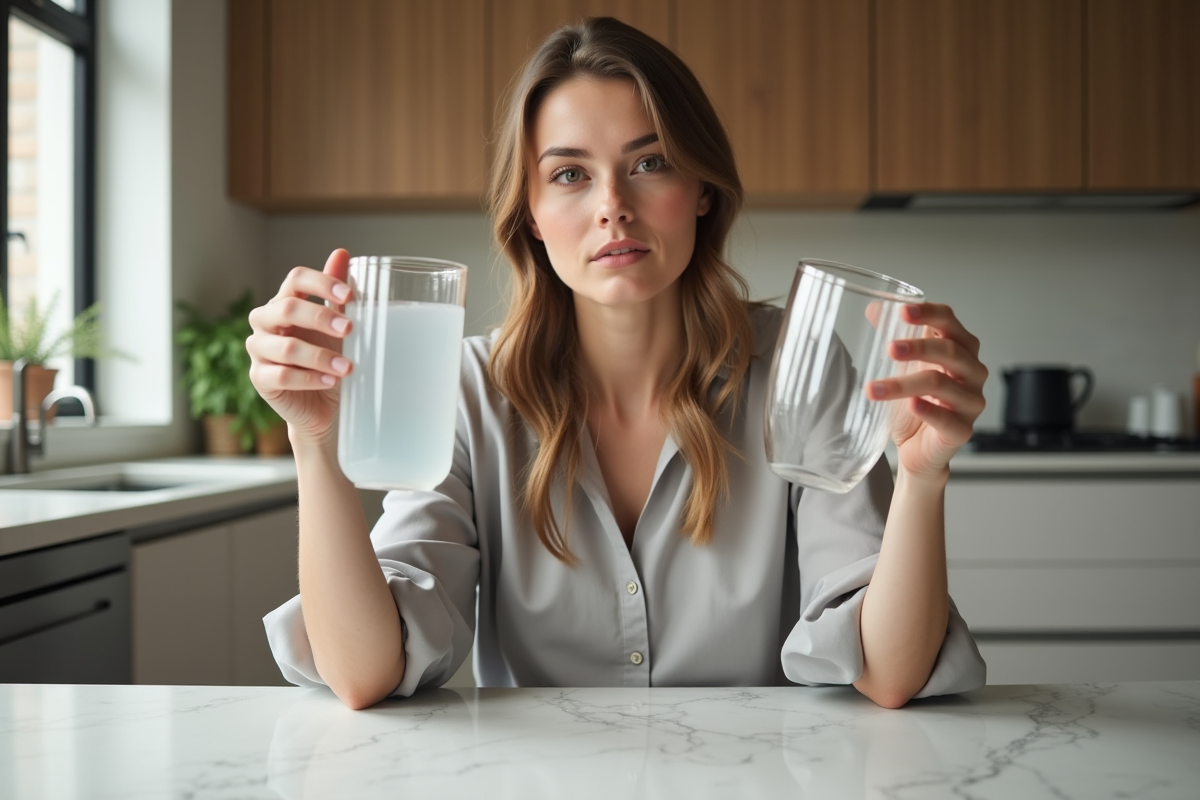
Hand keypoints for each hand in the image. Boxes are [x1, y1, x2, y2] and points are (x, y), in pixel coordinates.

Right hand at [246, 249, 353, 445]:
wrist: (323, 406)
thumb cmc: (328, 360)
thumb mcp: (336, 327)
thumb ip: (336, 295)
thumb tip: (341, 253)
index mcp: (285, 303)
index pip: (295, 279)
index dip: (320, 282)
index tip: (349, 294)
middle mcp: (266, 323)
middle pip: (286, 308)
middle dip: (321, 317)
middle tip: (349, 330)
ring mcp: (259, 351)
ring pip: (285, 347)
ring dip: (320, 356)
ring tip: (347, 367)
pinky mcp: (259, 379)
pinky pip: (281, 375)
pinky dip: (309, 378)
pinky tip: (330, 381)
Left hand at [867, 303, 987, 481]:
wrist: (916, 448)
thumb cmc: (915, 403)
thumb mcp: (903, 367)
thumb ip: (895, 337)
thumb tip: (875, 308)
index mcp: (960, 349)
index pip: (949, 322)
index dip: (928, 313)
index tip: (902, 311)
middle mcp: (972, 372)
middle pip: (950, 351)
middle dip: (918, 347)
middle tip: (889, 348)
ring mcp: (971, 401)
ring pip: (941, 384)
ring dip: (903, 385)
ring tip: (873, 389)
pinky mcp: (963, 430)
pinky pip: (947, 419)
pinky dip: (928, 411)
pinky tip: (911, 405)